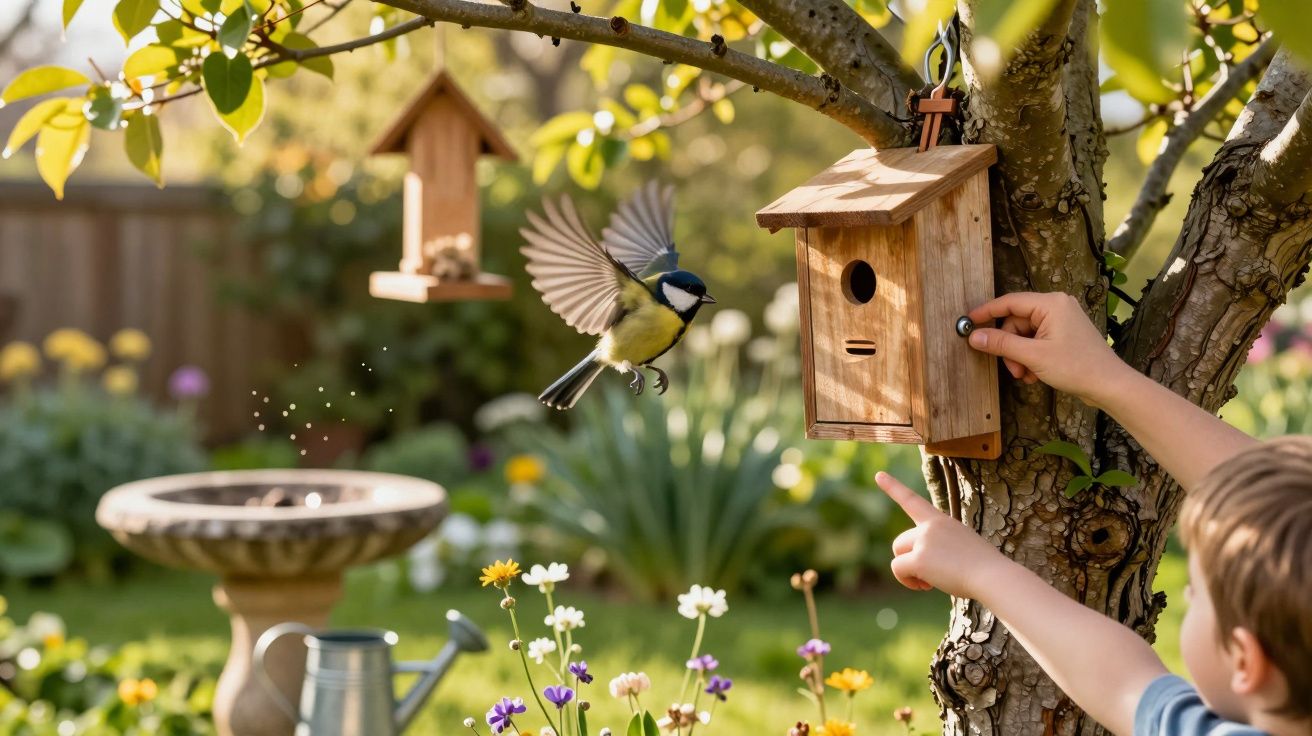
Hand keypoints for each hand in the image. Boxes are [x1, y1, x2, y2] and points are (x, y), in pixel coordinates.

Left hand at [875, 472, 1009, 599]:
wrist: (992, 576)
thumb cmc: (982, 567)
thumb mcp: (960, 546)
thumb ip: (937, 546)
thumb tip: (919, 566)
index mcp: (941, 520)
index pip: (912, 500)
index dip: (893, 487)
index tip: (879, 476)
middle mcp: (929, 527)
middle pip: (900, 542)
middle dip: (909, 559)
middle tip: (929, 575)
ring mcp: (923, 541)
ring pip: (898, 556)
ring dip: (909, 571)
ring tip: (929, 582)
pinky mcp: (919, 559)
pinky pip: (898, 569)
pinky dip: (907, 581)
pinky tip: (925, 586)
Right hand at [966, 292, 1128, 405]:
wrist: (1110, 385)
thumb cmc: (1076, 367)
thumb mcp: (1033, 356)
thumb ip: (1001, 344)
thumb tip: (974, 336)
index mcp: (1050, 304)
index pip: (1009, 302)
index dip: (986, 312)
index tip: (967, 322)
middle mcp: (1057, 306)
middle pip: (1017, 322)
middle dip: (1010, 348)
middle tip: (1013, 369)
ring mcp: (1062, 320)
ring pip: (1025, 334)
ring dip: (1020, 356)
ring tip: (1027, 375)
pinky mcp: (1065, 334)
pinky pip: (1037, 340)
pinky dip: (1032, 357)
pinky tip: (1036, 375)